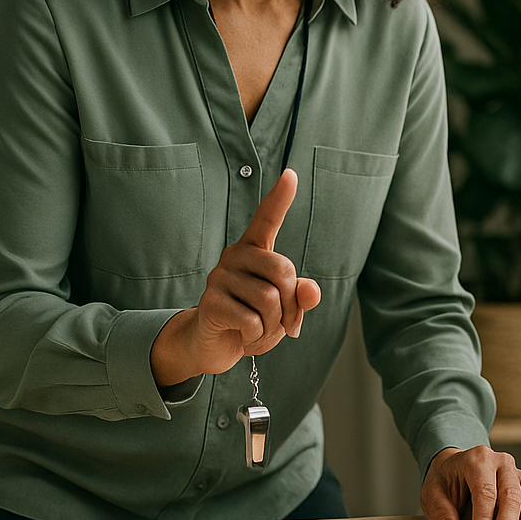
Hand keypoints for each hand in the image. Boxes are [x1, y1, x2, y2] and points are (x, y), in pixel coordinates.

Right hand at [150, 168, 322, 385]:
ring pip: (269, 300)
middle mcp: (234, 256)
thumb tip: (310, 292)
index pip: (267, 219)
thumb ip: (301, 296)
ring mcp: (219, 278)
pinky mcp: (209, 302)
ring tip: (258, 328)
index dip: (280, 198)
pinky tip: (244, 336)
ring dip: (273, 324)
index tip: (291, 174)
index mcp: (254, 250)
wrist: (216, 346)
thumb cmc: (255, 319)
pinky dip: (256, 336)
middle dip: (290, 305)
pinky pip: (252, 321)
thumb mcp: (285, 308)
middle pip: (283, 271)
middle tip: (281, 321)